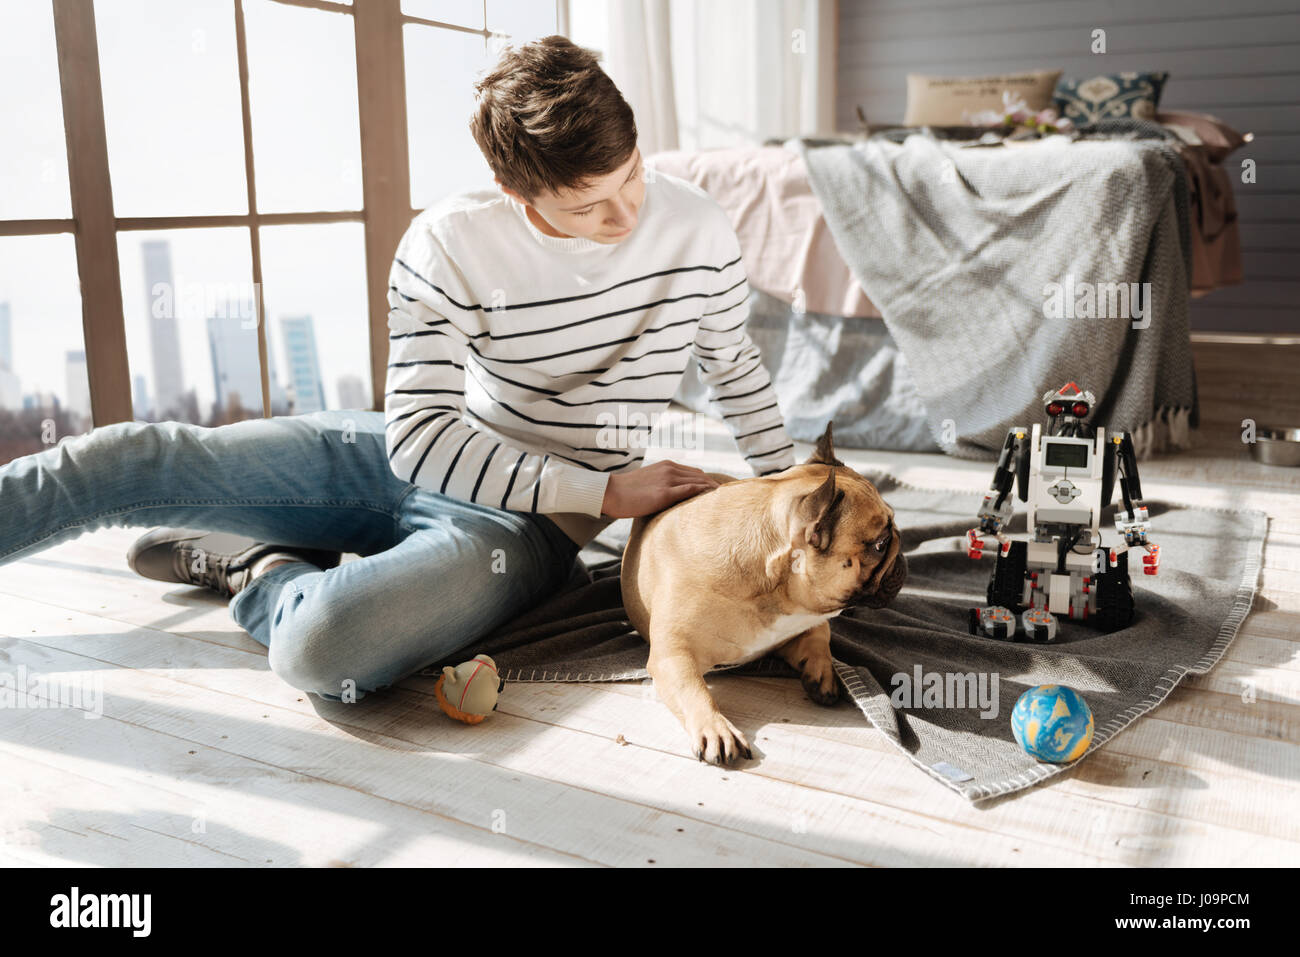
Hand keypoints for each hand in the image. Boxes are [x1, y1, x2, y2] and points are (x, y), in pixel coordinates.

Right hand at [601, 460, 721, 518]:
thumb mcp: (648, 483)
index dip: (709, 482)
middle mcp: (670, 469)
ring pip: (699, 482)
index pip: (695, 473)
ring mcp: (668, 480)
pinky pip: (690, 491)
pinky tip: (713, 502)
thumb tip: (673, 498)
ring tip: (727, 502)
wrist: (610, 492)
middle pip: (701, 476)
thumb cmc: (626, 492)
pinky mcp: (664, 493)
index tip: (720, 492)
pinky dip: (703, 495)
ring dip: (713, 491)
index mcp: (667, 465)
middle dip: (715, 487)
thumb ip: (663, 485)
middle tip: (730, 499)